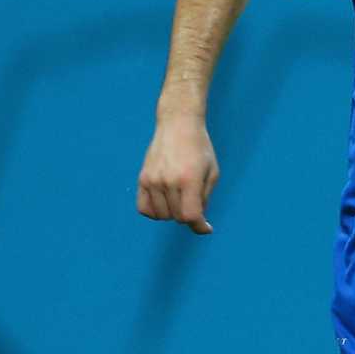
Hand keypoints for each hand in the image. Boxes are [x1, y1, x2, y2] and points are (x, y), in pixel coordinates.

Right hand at [138, 115, 219, 233]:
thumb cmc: (200, 149)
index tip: (206, 228)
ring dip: (173, 213)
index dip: (199, 226)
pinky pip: (144, 208)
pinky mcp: (142, 178)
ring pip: (161, 215)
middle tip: (195, 201)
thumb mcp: (212, 173)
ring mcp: (152, 180)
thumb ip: (204, 198)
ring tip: (181, 198)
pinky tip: (165, 203)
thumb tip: (196, 221)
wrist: (178, 125)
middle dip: (189, 215)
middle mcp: (168, 180)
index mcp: (189, 179)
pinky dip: (155, 212)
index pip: (190, 216)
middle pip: (177, 217)